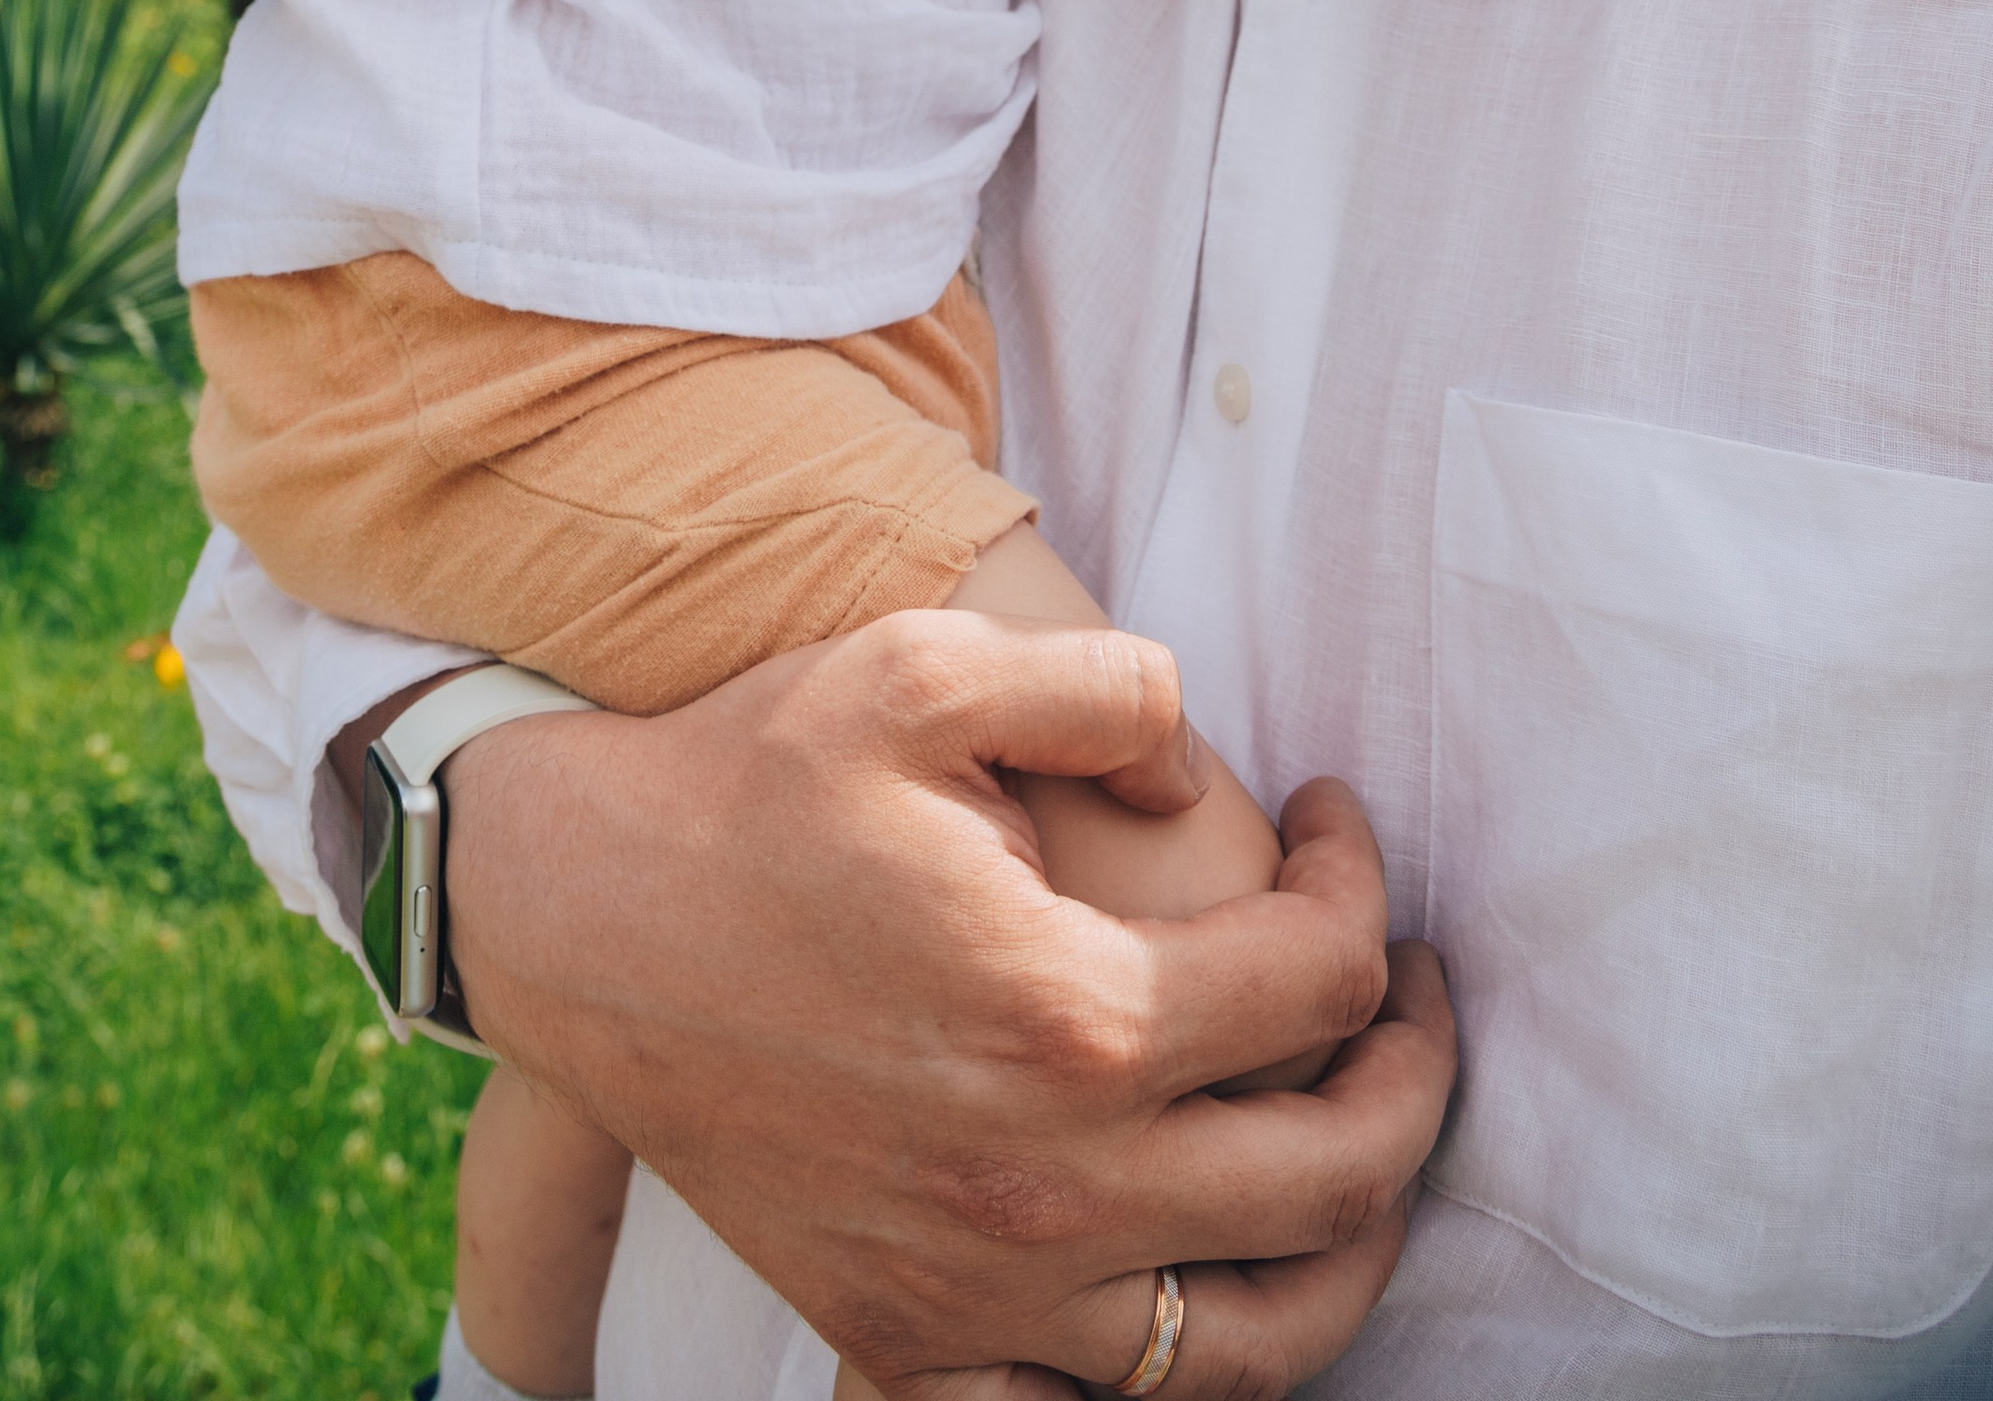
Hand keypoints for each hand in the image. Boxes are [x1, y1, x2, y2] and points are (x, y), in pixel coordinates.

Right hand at [443, 613, 1457, 1392]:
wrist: (578, 916)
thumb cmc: (751, 780)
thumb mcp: (922, 664)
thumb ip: (1106, 688)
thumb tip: (1208, 762)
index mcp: (1068, 1014)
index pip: (1318, 981)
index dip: (1363, 886)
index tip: (1340, 821)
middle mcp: (1048, 1181)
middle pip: (1337, 1178)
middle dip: (1414, 1072)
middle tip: (1406, 987)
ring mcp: (981, 1283)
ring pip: (1259, 1340)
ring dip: (1350, 1242)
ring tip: (1357, 1139)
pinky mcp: (910, 1334)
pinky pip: (1109, 1398)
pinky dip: (1196, 1347)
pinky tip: (1205, 1254)